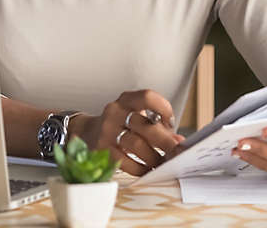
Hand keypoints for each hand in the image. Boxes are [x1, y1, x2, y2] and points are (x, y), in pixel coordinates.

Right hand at [69, 89, 185, 175]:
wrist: (87, 132)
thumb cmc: (119, 124)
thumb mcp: (135, 116)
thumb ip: (156, 125)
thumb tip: (179, 141)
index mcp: (126, 100)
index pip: (147, 97)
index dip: (163, 108)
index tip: (171, 123)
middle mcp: (115, 112)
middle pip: (145, 125)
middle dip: (165, 141)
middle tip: (176, 152)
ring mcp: (107, 131)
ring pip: (136, 145)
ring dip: (154, 157)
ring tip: (162, 163)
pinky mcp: (102, 149)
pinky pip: (125, 162)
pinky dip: (140, 168)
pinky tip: (147, 169)